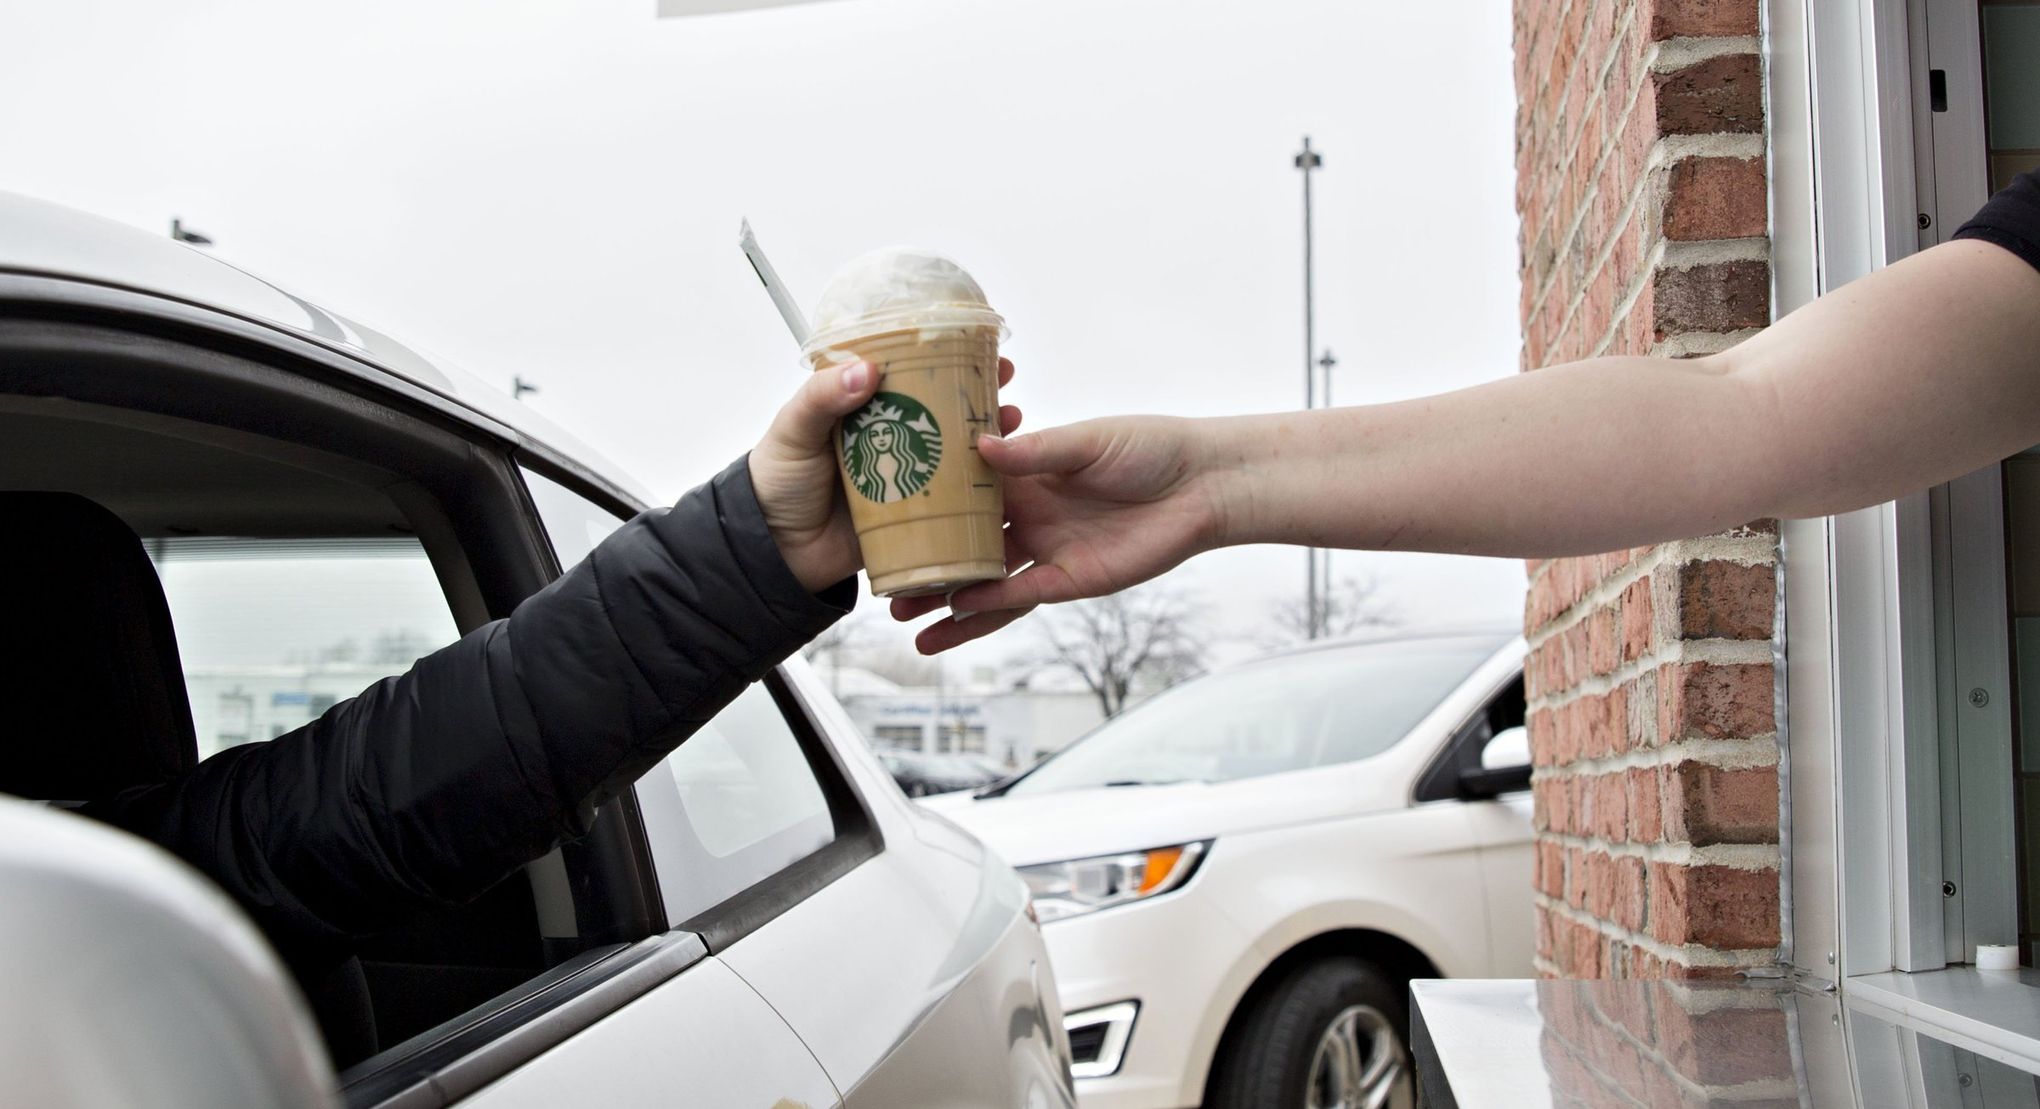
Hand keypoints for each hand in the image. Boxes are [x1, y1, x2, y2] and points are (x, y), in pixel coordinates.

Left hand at [752, 358, 1020, 592]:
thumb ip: (823, 397)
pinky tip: (1003, 476)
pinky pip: (952, 499)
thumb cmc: (776, 481)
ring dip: (987, 436)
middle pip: (941, 409)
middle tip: (1005, 380)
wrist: (773, 552)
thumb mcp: (793, 429)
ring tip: (1011, 420)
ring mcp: (904, 475)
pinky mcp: (913, 515)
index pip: (907, 373)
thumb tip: (867, 370)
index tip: (973, 341)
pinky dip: (980, 487)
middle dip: (977, 394)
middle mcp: (889, 437)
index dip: (941, 357)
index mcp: (862, 409)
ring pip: (954, 450)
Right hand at [891, 414, 1227, 651]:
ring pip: (983, 579)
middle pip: (963, 540)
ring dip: (946, 599)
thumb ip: (1036, 452)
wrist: (1203, 485)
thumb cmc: (1151, 449)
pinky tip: (950, 619)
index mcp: (1027, 471)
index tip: (883, 508)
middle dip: (924, 558)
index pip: (964, 487)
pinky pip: (1018, 599)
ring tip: (903, 617)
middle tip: (879, 575)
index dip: (925, 499)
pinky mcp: (1070, 580)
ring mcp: (1047, 550)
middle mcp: (1029, 513)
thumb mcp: (1089, 441)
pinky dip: (984, 610)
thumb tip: (981, 448)